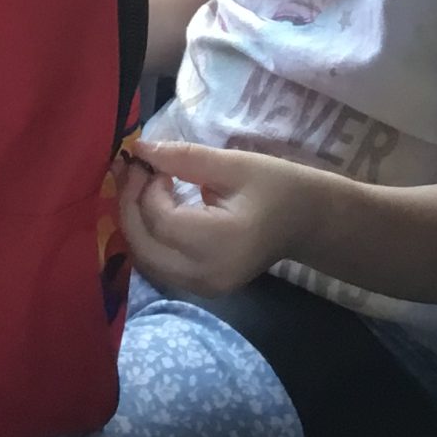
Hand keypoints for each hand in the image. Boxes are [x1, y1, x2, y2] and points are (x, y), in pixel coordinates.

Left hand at [117, 140, 319, 295]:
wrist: (307, 222)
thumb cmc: (278, 186)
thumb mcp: (235, 164)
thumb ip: (184, 158)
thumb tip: (139, 147)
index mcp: (221, 242)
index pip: (161, 220)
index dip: (145, 188)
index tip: (150, 161)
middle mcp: (206, 274)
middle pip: (144, 246)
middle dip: (129, 205)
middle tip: (132, 170)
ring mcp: (202, 287)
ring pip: (145, 259)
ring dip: (134, 222)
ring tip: (137, 187)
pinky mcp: (200, 289)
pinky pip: (158, 265)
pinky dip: (147, 237)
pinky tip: (151, 210)